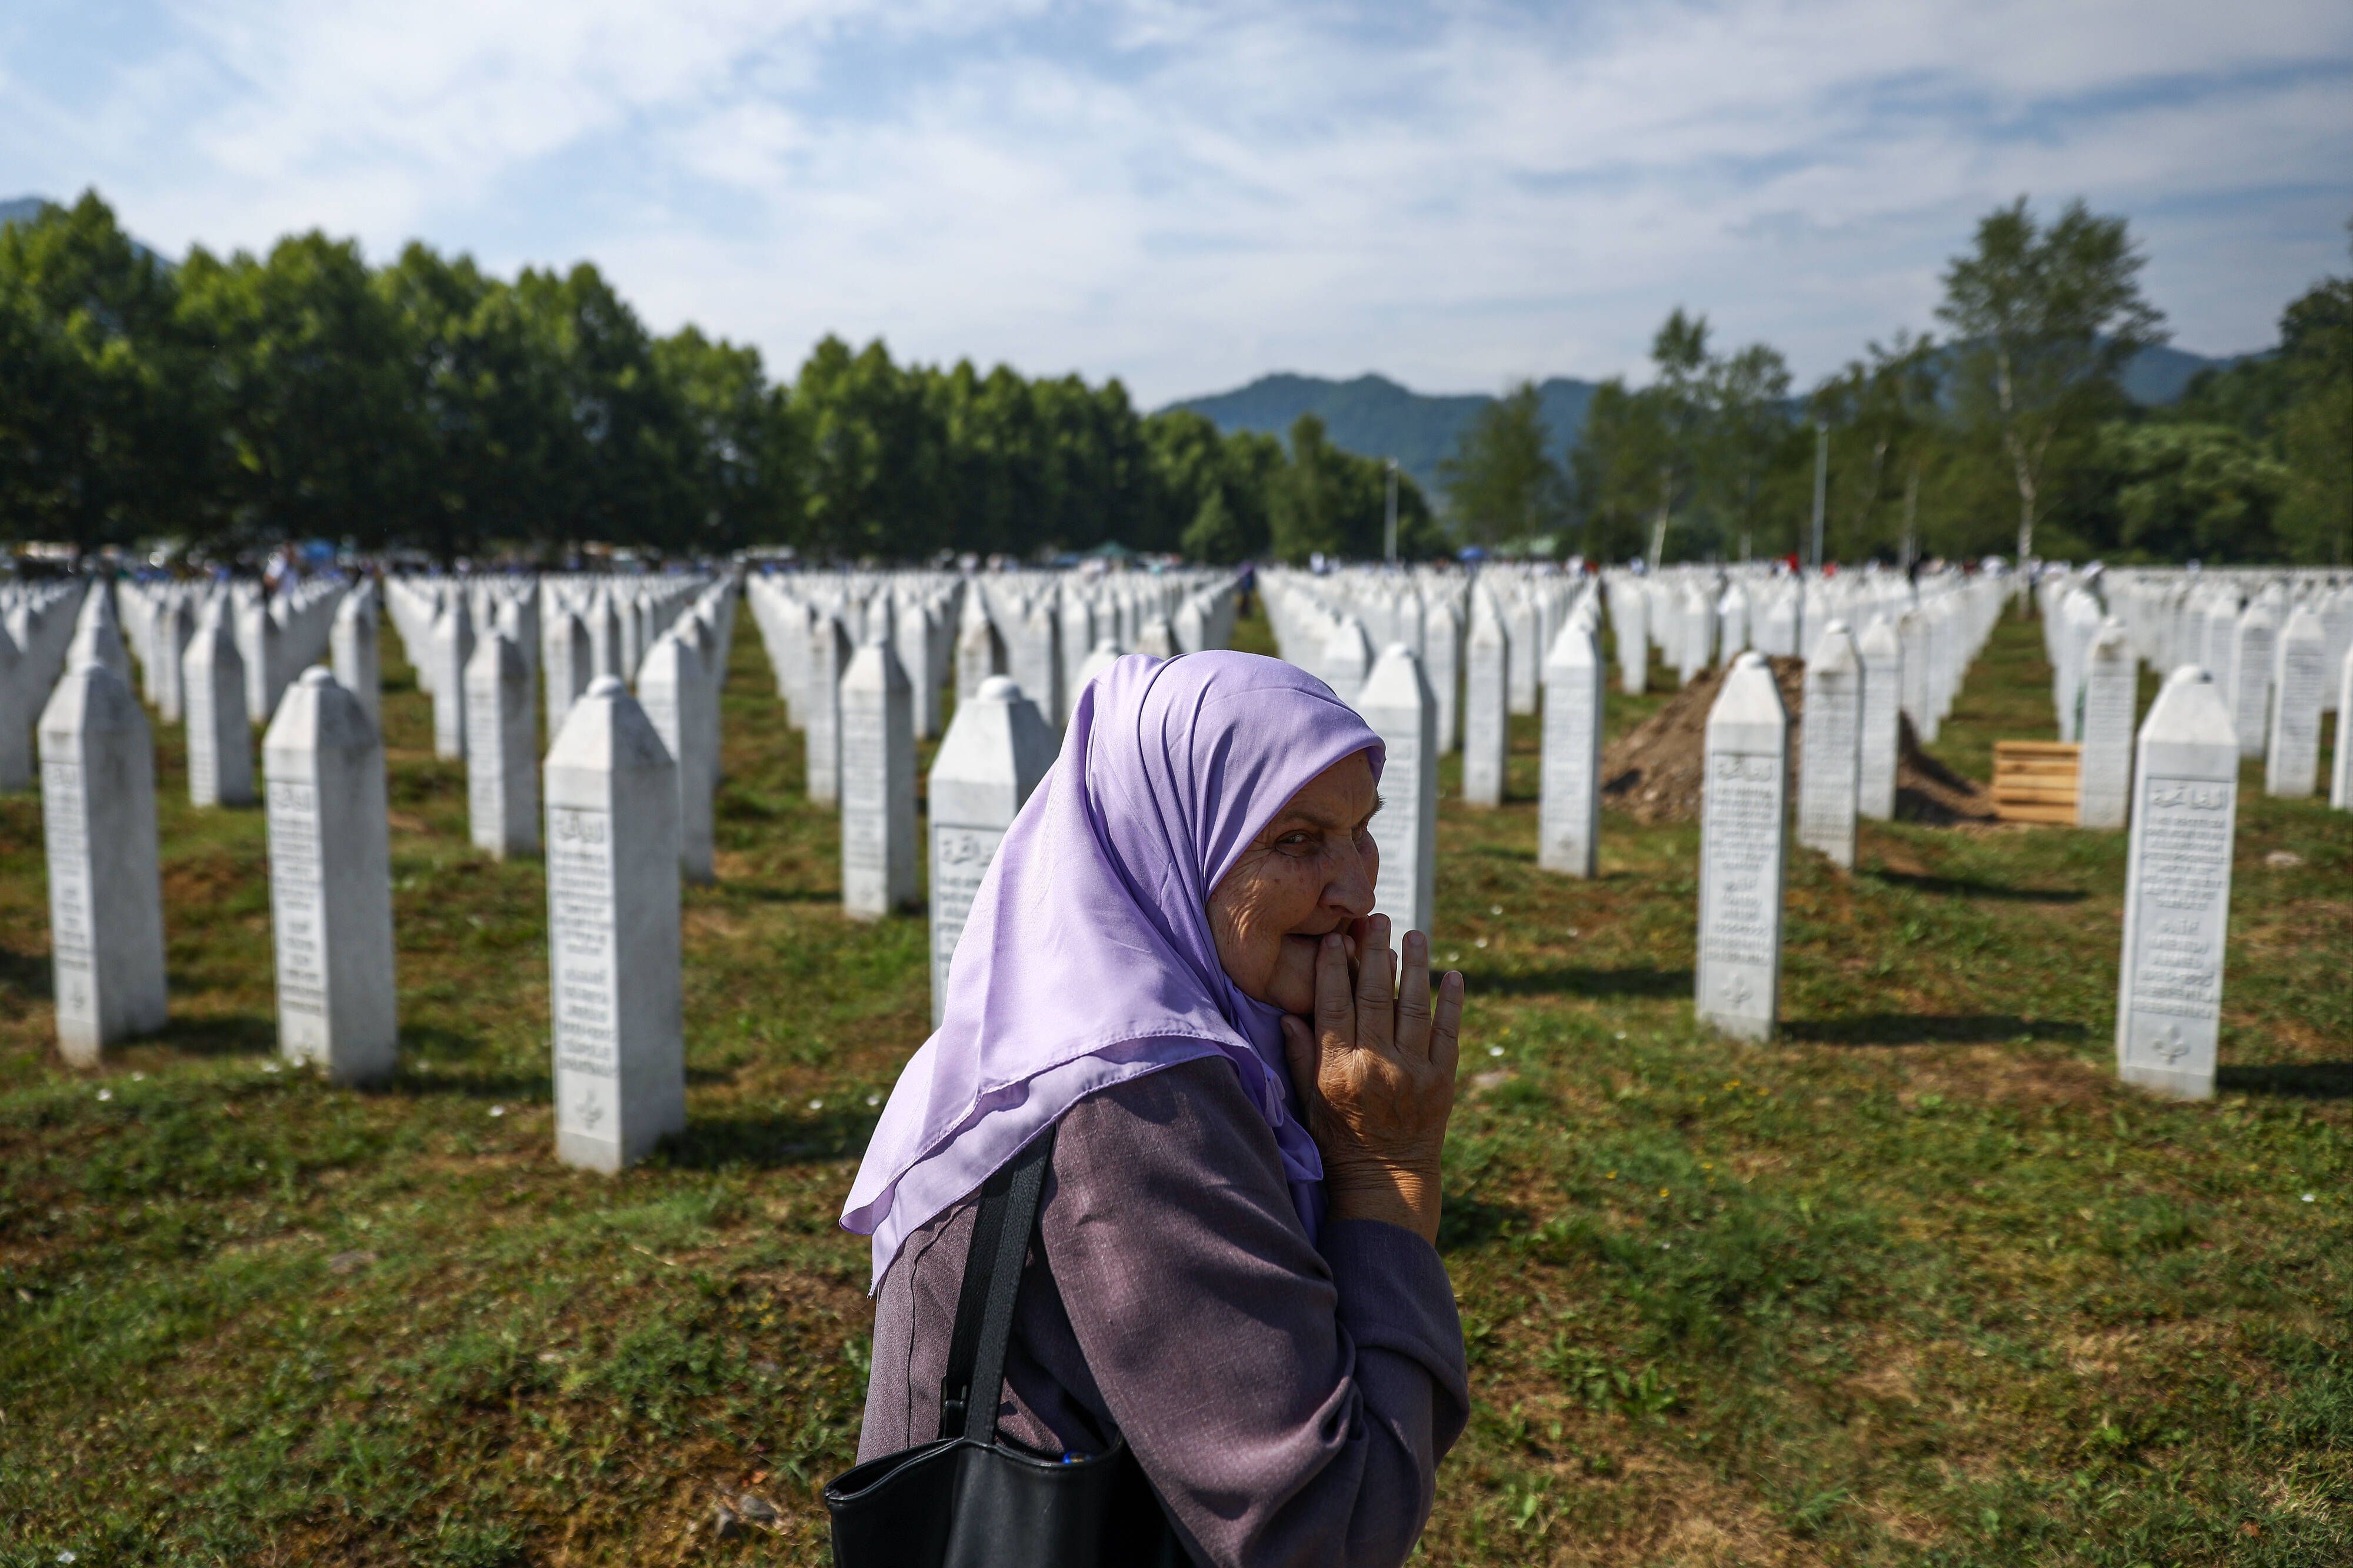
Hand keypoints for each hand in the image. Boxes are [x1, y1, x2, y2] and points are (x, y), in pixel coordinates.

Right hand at [1279, 915, 1462, 1244]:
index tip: (1336, 938)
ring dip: (1415, 967)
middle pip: (1374, 997)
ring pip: (1413, 1007)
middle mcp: (1376, 1065)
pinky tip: (1454, 976)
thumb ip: (1302, 1057)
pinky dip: (1452, 1004)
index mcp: (1339, 1069)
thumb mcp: (1310, 1101)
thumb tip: (1288, 1014)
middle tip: (1375, 919)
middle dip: (1375, 953)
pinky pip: (1449, 1033)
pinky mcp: (1442, 1081)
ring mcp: (1413, 1072)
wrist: (1387, 1180)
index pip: (1334, 1006)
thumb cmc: (1341, 1139)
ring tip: (1414, 934)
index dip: (1334, 969)